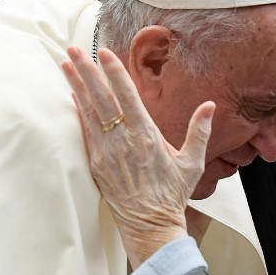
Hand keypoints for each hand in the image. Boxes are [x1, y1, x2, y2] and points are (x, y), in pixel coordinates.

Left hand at [61, 47, 214, 267]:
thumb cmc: (172, 195)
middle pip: (102, 100)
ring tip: (66, 63)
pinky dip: (78, 111)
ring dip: (77, 86)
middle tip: (74, 49)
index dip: (115, 74)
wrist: (150, 225)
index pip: (128, 98)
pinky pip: (85, 131)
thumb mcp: (192, 163)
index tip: (105, 54)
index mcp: (148, 138)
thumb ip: (199, 131)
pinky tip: (72, 95)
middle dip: (87, 72)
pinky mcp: (97, 164)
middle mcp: (124, 142)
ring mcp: (107, 153)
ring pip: (89, 112)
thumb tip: (209, 106)